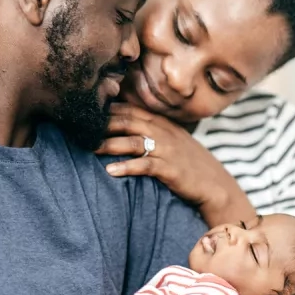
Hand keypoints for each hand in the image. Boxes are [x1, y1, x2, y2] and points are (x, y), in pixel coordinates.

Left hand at [96, 103, 255, 224]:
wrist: (214, 184)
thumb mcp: (172, 140)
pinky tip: (110, 171)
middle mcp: (163, 132)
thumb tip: (122, 126)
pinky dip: (127, 167)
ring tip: (90, 148)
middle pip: (128, 122)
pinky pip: (145, 165)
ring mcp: (167, 150)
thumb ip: (151, 130)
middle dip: (103, 124)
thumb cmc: (189, 163)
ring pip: (133, 141)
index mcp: (162, 123)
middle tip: (80, 128)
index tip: (86, 114)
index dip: (107, 111)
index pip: (130, 110)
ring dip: (110, 144)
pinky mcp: (170, 168)